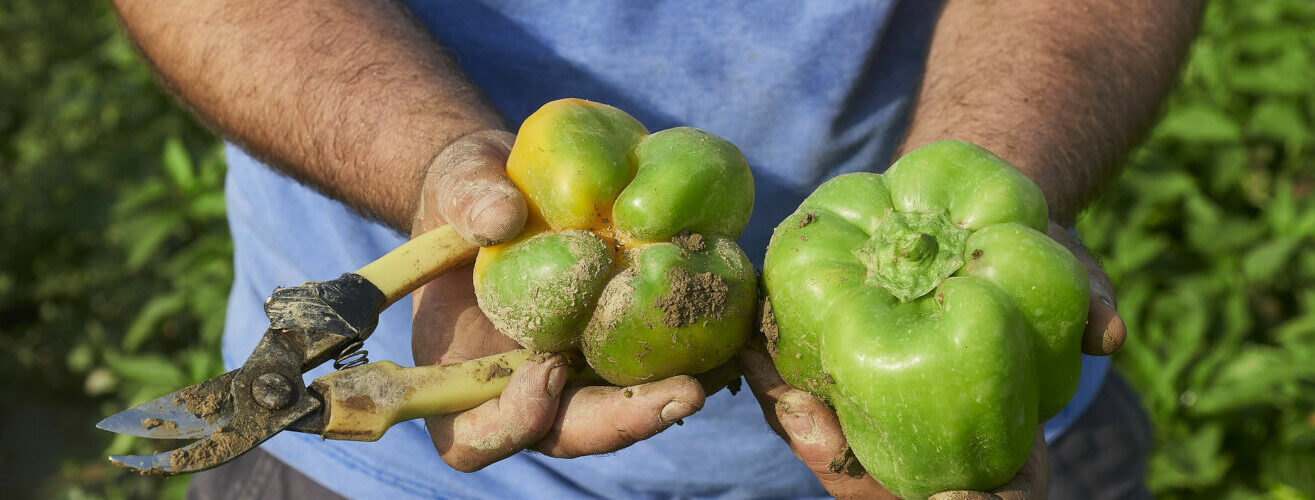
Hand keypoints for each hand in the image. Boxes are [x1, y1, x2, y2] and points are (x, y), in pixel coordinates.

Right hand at [408, 130, 705, 471]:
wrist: (514, 184)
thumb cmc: (469, 191)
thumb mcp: (457, 182)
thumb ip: (467, 198)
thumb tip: (501, 217)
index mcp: (459, 370)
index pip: (472, 435)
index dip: (512, 420)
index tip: (548, 368)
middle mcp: (520, 387)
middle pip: (566, 434)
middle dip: (624, 421)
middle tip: (681, 393)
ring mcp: (575, 373)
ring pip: (619, 411)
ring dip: (671, 398)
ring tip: (722, 367)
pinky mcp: (616, 347)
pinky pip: (651, 367)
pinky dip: (691, 356)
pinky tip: (731, 332)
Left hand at [737, 224, 1119, 497]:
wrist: (976, 238)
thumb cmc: (1031, 262)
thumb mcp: (1066, 273)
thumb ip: (1087, 301)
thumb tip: (1108, 331)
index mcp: (1006, 453)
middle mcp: (942, 458)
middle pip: (885, 494)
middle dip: (843, 466)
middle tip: (812, 422)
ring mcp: (890, 434)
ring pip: (838, 459)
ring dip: (797, 423)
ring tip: (769, 381)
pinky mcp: (846, 398)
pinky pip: (810, 408)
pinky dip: (781, 383)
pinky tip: (749, 348)